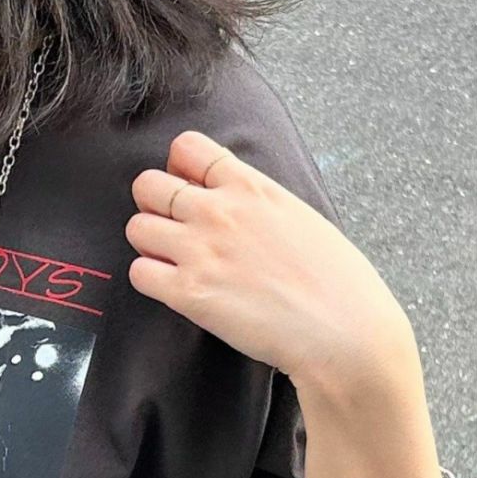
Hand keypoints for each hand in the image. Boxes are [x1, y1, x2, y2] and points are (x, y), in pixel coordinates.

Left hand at [124, 130, 416, 392]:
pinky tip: (175, 289)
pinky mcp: (187, 293)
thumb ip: (256, 201)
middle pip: (147, 185)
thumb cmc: (334, 279)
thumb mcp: (298, 216)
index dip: (178, 169)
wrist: (340, 330)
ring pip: (136, 228)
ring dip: (149, 244)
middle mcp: (218, 211)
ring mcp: (199, 250)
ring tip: (174, 262)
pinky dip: (150, 280)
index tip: (187, 188)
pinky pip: (139, 273)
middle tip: (171, 229)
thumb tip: (232, 200)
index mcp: (250, 186)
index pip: (186, 148)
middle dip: (153, 205)